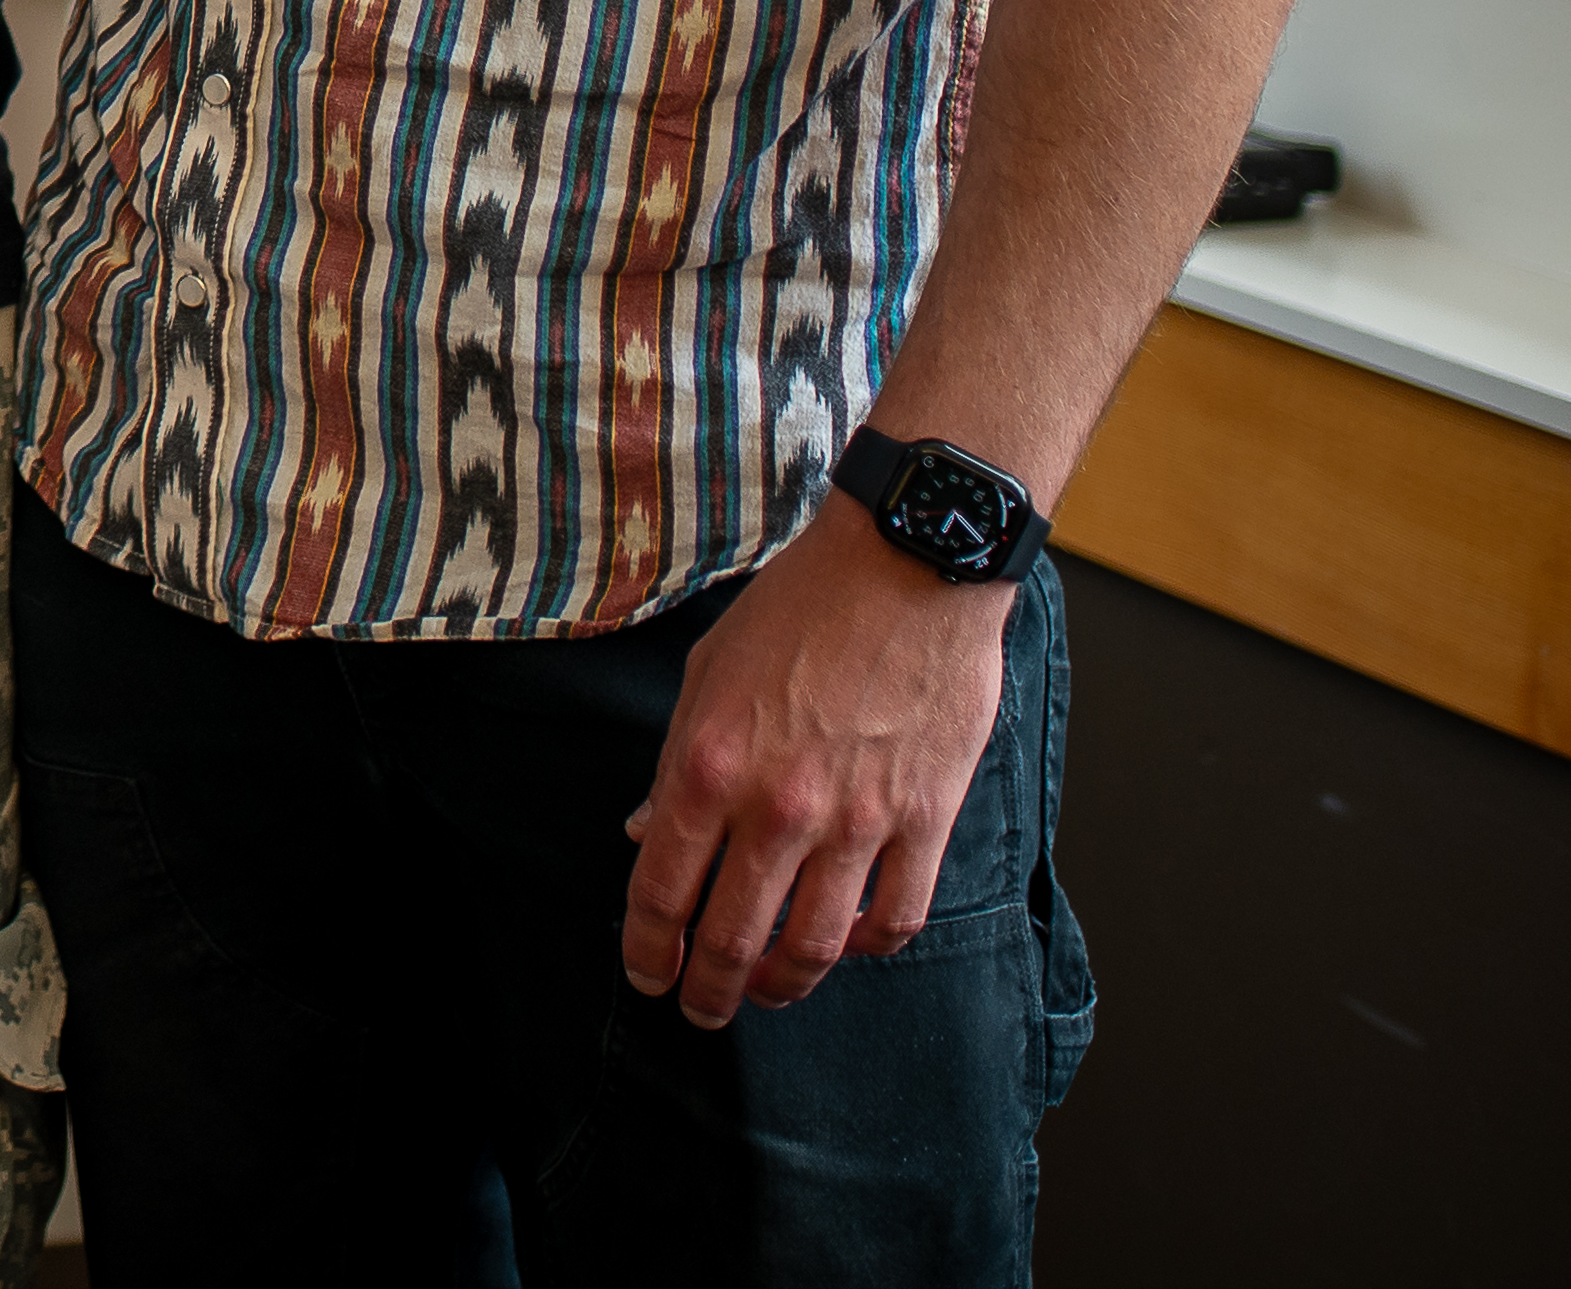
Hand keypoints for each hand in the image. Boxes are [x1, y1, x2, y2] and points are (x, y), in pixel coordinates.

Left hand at [616, 522, 1013, 1027]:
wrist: (907, 563)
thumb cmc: (801, 607)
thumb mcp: (708, 673)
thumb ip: (674, 763)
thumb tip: (645, 834)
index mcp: (708, 766)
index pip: (661, 890)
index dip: (647, 949)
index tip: (645, 974)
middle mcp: (778, 807)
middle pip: (733, 937)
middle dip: (706, 989)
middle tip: (699, 1008)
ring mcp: (857, 820)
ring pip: (814, 946)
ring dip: (782, 985)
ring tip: (766, 993)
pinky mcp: (925, 819)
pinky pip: (895, 916)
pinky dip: (866, 947)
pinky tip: (846, 946)